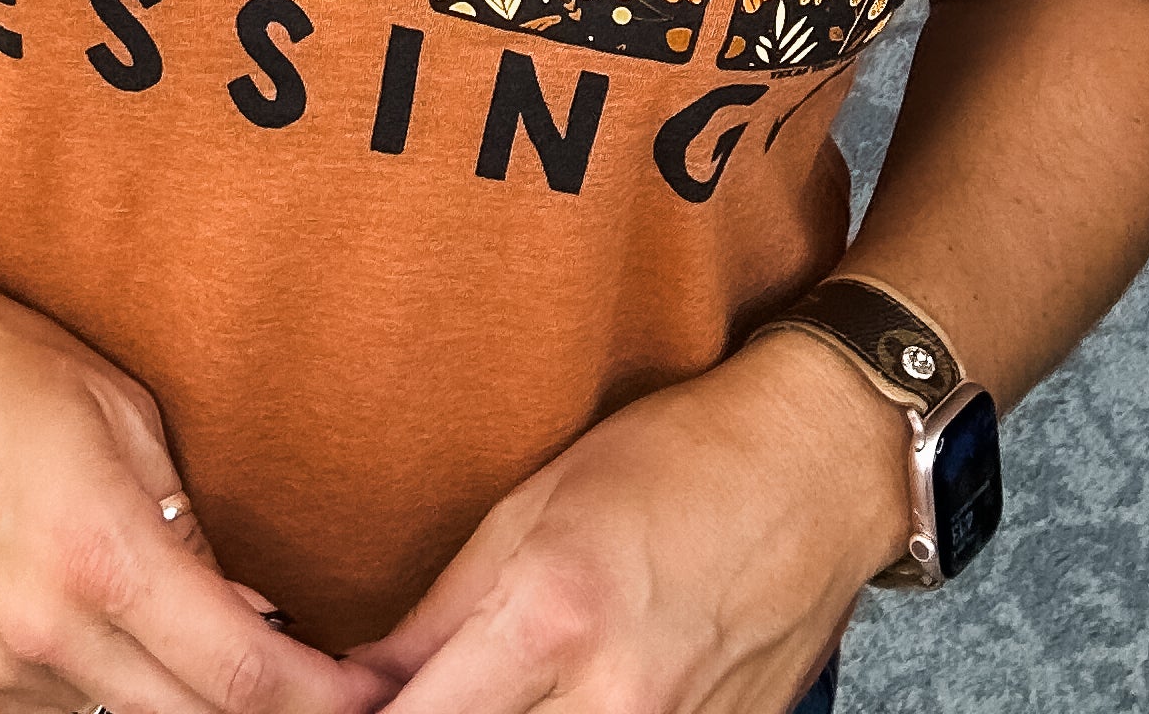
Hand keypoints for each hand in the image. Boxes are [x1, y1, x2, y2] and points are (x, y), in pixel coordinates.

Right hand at [0, 233, 389, 713]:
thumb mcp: (121, 410)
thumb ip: (189, 521)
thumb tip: (256, 610)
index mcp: (99, 553)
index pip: (241, 676)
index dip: (321, 700)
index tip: (373, 693)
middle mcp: (44, 632)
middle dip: (267, 711)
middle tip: (326, 684)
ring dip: (191, 701)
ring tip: (237, 651)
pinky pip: (69, 710)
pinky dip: (120, 688)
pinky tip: (143, 638)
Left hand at [350, 335, 912, 713]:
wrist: (816, 470)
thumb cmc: (673, 459)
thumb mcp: (528, 507)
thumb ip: (437, 616)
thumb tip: (355, 689)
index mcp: (549, 616)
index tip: (332, 706)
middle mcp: (612, 702)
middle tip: (411, 699)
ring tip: (488, 696)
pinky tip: (556, 704)